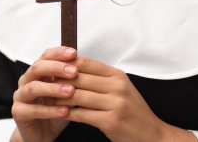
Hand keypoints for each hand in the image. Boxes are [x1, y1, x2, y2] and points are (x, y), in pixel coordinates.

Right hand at [11, 47, 78, 141]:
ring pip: (33, 88)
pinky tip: (64, 111)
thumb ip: (71, 80)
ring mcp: (20, 96)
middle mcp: (26, 81)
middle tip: (73, 72)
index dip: (59, 53)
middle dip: (56, 68)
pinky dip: (49, 110)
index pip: (46, 56)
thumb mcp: (66, 93)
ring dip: (53, 88)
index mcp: (37, 72)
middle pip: (37, 68)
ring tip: (70, 91)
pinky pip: (33, 110)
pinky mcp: (18, 112)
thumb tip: (88, 66)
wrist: (42, 134)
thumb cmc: (55, 110)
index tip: (74, 53)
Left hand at [54, 57, 197, 141]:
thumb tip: (72, 68)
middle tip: (44, 83)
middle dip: (58, 81)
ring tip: (47, 98)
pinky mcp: (111, 121)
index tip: (52, 68)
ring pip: (77, 96)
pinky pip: (81, 114)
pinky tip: (58, 113)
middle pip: (78, 78)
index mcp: (117, 75)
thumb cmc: (133, 111)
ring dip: (59, 98)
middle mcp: (117, 87)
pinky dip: (67, 113)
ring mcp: (115, 104)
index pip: (85, 62)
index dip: (65, 64)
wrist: (153, 135)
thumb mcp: (120, 88)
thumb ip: (100, 78)